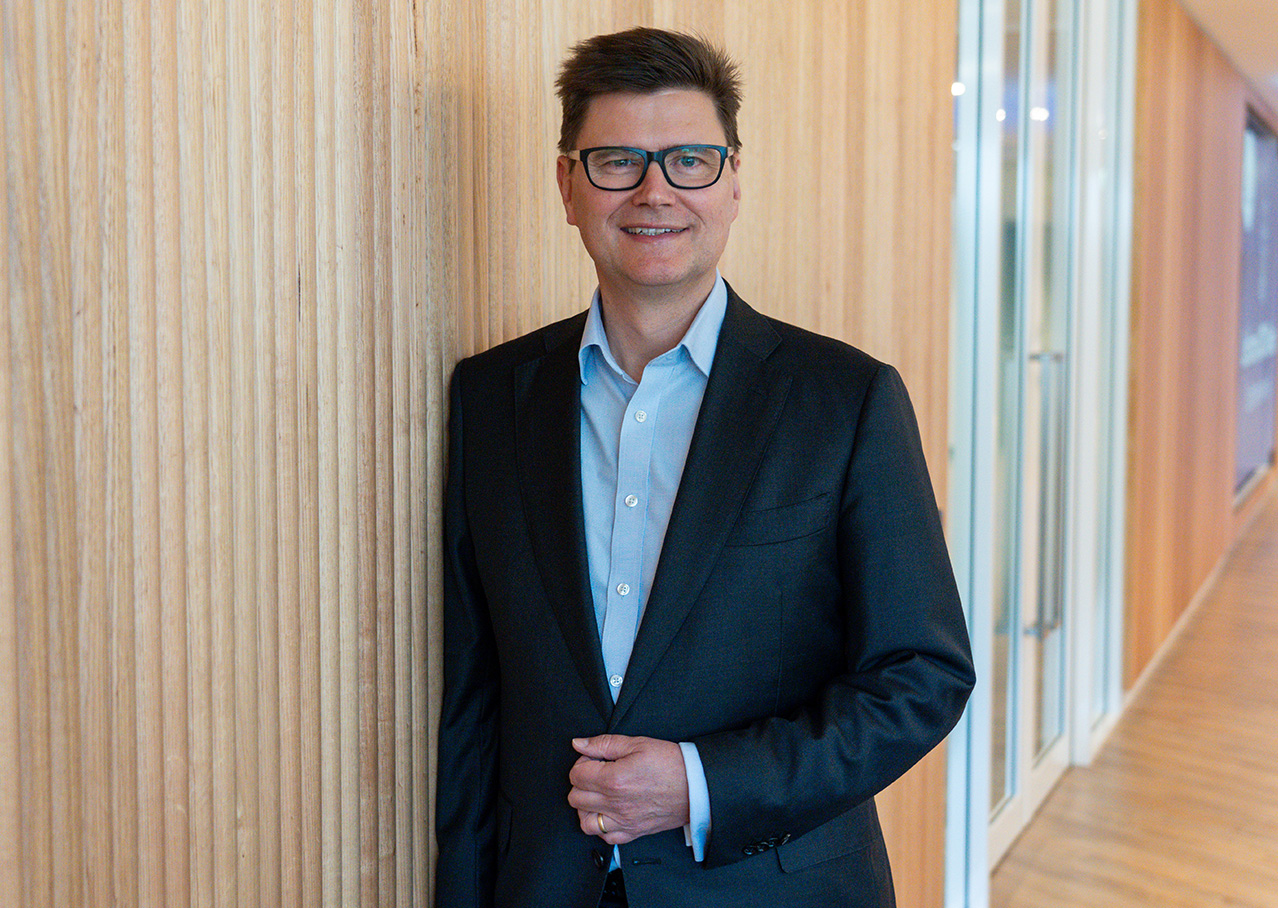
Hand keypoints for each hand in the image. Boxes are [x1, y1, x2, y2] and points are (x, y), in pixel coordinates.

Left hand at [567, 734, 690, 845]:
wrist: (696, 785)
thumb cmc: (670, 764)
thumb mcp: (637, 743)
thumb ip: (604, 743)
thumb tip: (579, 744)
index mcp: (613, 780)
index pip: (576, 775)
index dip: (582, 763)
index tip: (594, 760)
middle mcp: (615, 804)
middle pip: (575, 798)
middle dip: (582, 783)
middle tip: (597, 774)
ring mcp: (623, 821)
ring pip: (585, 822)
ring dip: (586, 807)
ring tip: (598, 794)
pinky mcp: (632, 833)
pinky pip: (605, 837)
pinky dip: (601, 826)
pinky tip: (608, 812)